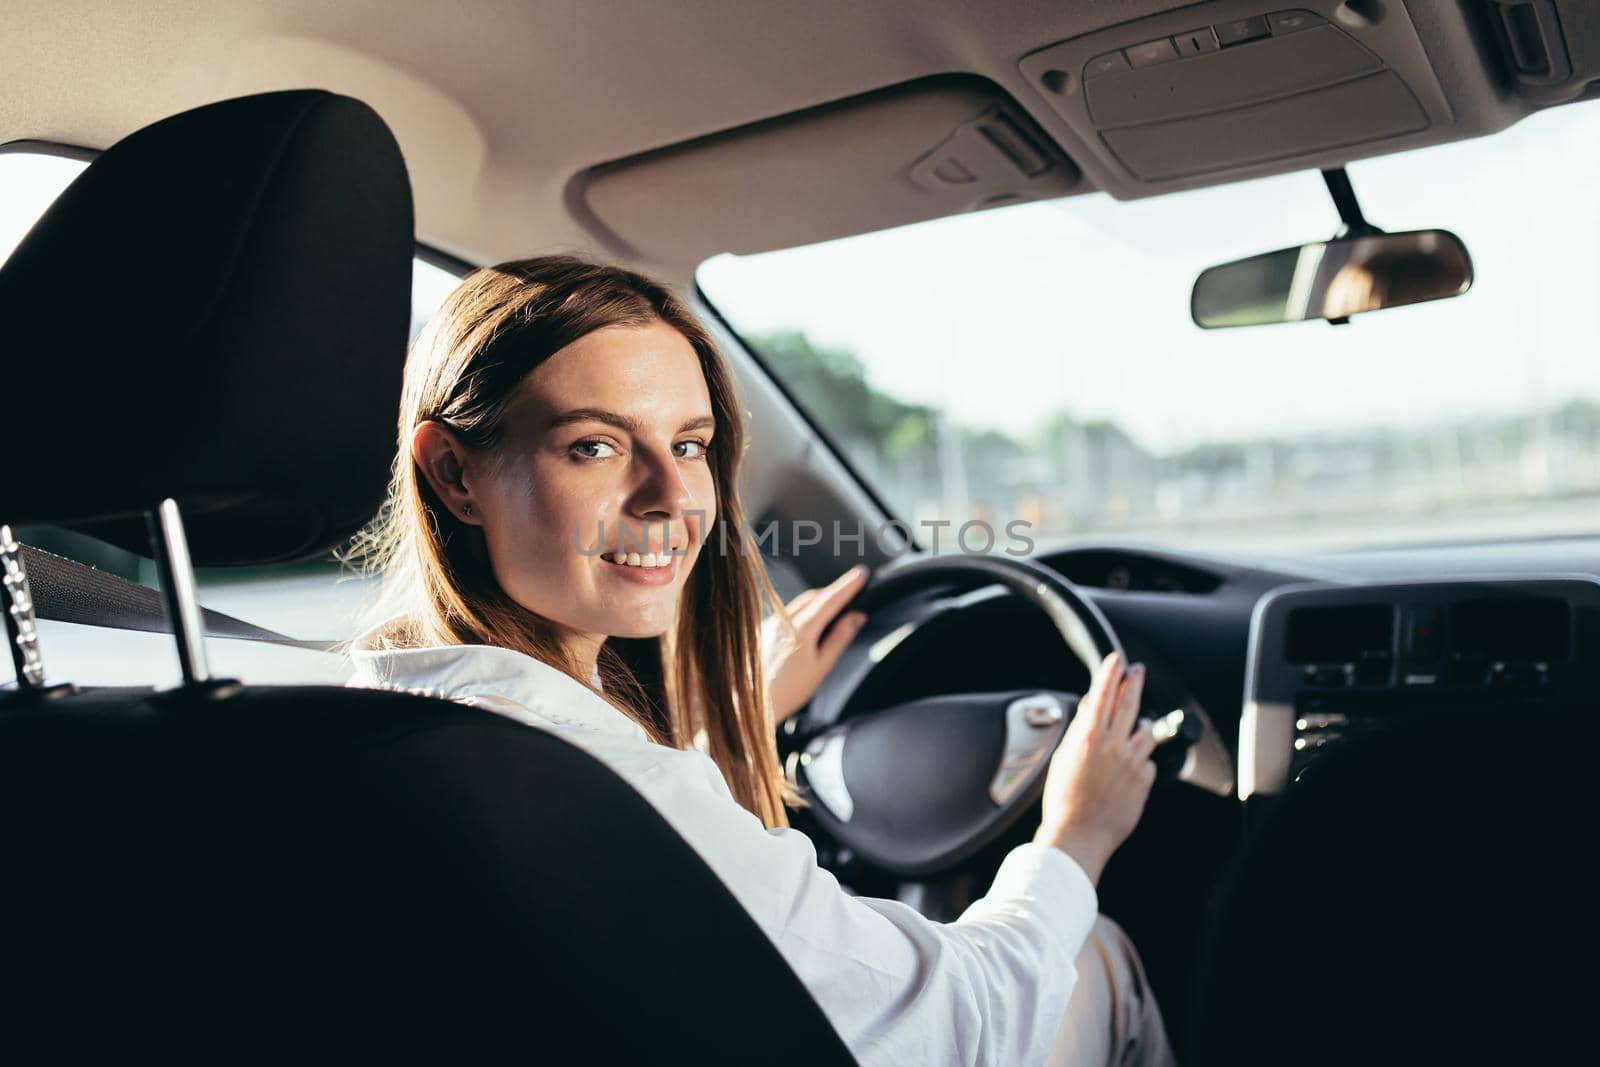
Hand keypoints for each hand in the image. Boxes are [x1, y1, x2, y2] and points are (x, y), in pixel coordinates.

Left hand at [762, 565, 870, 723]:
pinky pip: (784, 614)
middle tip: (852, 594)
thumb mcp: (821, 667)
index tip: (861, 574)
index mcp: (801, 629)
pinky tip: (803, 631)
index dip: (848, 585)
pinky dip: (799, 614)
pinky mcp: (760, 630)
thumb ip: (840, 638)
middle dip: (833, 593)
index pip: (830, 599)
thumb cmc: (784, 692)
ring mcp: (768, 623)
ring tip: (830, 616)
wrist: (746, 704)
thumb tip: (856, 617)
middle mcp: (782, 620)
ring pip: (798, 604)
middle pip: (814, 597)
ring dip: (816, 603)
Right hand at [1033, 652, 1156, 884]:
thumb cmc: (1063, 800)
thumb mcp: (1063, 758)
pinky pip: (1146, 762)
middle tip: (1137, 671)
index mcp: (1089, 737)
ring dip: (1141, 725)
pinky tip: (1126, 773)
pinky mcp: (1144, 780)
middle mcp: (1114, 745)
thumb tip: (1088, 710)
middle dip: (1134, 683)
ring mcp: (1132, 762)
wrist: (1079, 834)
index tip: (1117, 660)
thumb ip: (1079, 732)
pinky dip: (1138, 762)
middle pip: (1130, 704)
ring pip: (1145, 731)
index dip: (1111, 673)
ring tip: (1136, 728)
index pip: (1103, 695)